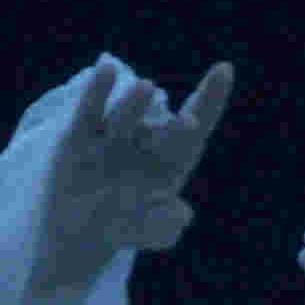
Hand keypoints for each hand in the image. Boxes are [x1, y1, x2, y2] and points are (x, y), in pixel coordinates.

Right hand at [45, 60, 237, 283]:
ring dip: (136, 104)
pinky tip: (107, 70)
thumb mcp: (151, 234)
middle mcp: (145, 142)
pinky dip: (97, 92)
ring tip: (147, 89)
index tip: (224, 70)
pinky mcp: (81, 136)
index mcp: (171, 158)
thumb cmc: (126, 226)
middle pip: (163, 129)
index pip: (196, 128)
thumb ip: (166, 227)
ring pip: (127, 116)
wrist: (80, 233)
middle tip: (189, 124)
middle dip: (176, 128)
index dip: (211, 100)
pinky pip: (90, 112)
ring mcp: (113, 136)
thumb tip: (181, 213)